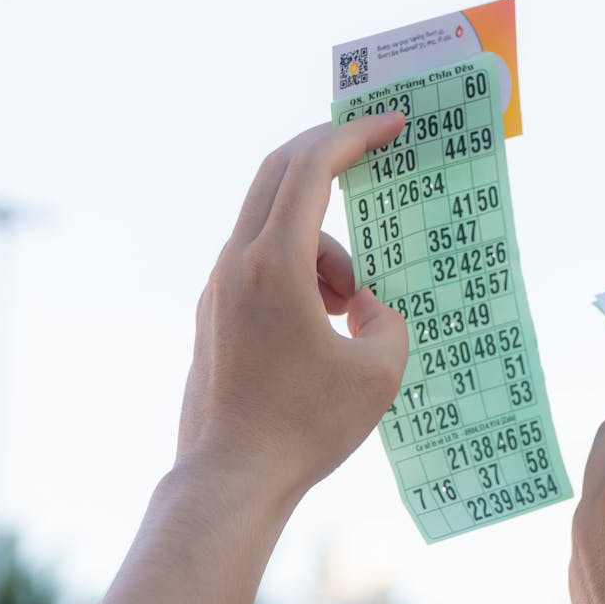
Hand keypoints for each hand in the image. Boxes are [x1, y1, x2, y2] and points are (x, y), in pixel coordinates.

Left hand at [176, 113, 409, 499]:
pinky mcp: (214, 314)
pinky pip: (261, 263)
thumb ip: (390, 322)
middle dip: (327, 153)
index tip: (390, 124)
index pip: (311, 170)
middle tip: (370, 150)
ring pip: (274, 227)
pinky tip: (322, 324)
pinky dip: (300, 269)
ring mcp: (218, 289)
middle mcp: (236, 265)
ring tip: (352, 305)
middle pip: (277, 174)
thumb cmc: (304, 427)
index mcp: (274, 266)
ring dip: (323, 242)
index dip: (353, 137)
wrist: (229, 478)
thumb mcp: (379, 372)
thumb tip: (367, 308)